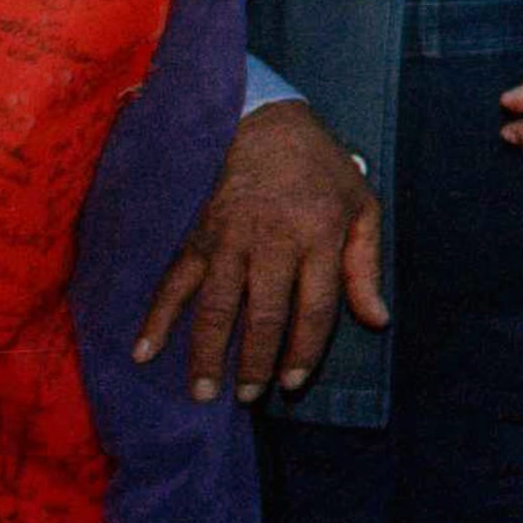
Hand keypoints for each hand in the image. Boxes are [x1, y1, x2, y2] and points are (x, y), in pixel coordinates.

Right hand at [134, 99, 385, 403]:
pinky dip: (157, 317)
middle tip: (249, 397)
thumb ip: (367, 267)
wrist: (270, 124)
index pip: (315, 305)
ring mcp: (231, 239)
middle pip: (264, 312)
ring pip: (217, 305)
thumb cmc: (324, 173)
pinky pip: (175, 281)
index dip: (305, 348)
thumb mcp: (362, 209)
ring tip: (203, 392)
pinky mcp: (199, 236)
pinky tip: (144, 351)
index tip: (293, 382)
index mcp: (321, 235)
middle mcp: (273, 240)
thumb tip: (378, 320)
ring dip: (206, 352)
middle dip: (255, 361)